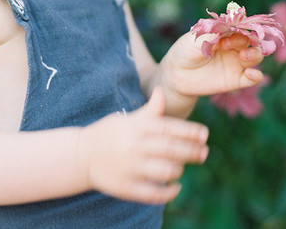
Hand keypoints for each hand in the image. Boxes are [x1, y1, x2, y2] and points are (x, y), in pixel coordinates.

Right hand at [78, 86, 208, 203]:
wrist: (81, 155)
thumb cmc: (109, 133)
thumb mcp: (127, 119)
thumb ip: (149, 111)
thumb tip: (162, 91)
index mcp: (135, 127)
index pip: (168, 128)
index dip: (189, 131)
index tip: (205, 134)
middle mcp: (133, 147)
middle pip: (171, 150)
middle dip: (192, 151)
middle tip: (205, 153)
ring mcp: (130, 168)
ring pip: (165, 172)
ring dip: (178, 170)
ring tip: (182, 166)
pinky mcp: (126, 188)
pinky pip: (154, 193)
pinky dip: (169, 192)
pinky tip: (176, 187)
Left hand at [161, 31, 264, 100]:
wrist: (177, 74)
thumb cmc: (185, 50)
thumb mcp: (197, 37)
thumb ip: (214, 32)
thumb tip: (231, 23)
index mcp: (225, 33)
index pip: (241, 26)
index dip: (239, 27)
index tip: (225, 33)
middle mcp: (234, 46)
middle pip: (252, 40)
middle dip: (247, 40)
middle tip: (228, 45)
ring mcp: (236, 62)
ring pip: (255, 56)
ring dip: (254, 55)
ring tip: (243, 57)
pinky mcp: (236, 79)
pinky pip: (253, 78)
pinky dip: (256, 76)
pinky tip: (251, 74)